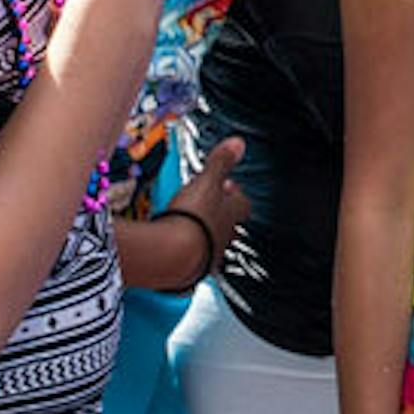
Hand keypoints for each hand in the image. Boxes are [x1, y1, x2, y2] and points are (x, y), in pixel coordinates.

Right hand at [166, 133, 247, 264]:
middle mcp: (225, 235)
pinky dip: (184, 247)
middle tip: (202, 201)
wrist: (173, 254)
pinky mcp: (190, 267)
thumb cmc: (193, 218)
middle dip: (215, 212)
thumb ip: (222, 162)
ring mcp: (209, 252)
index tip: (222, 184)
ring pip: (209, 238)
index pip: (241, 201)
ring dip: (200, 229)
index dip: (231, 192)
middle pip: (226, 221)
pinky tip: (172, 243)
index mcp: (232, 212)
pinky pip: (191, 255)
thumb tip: (237, 145)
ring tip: (185, 220)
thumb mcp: (208, 180)